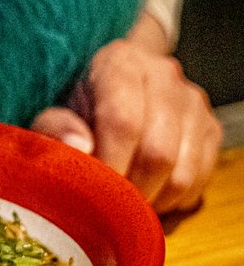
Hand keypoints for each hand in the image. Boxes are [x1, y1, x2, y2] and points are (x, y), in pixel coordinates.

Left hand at [31, 14, 221, 213]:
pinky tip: (148, 190)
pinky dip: (172, 199)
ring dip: (152, 198)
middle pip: (157, 152)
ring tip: (126, 198)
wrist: (117, 84)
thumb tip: (78, 146)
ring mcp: (192, 103)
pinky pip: (198, 182)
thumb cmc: (83, 104)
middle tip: (108, 203)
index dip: (108, 165)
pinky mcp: (210, 128)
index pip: (122, 121)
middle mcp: (163, 76)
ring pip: (182, 173)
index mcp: (121, 63)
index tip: (93, 189)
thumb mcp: (56, 110)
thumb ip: (55, 127)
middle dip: (131, 190)